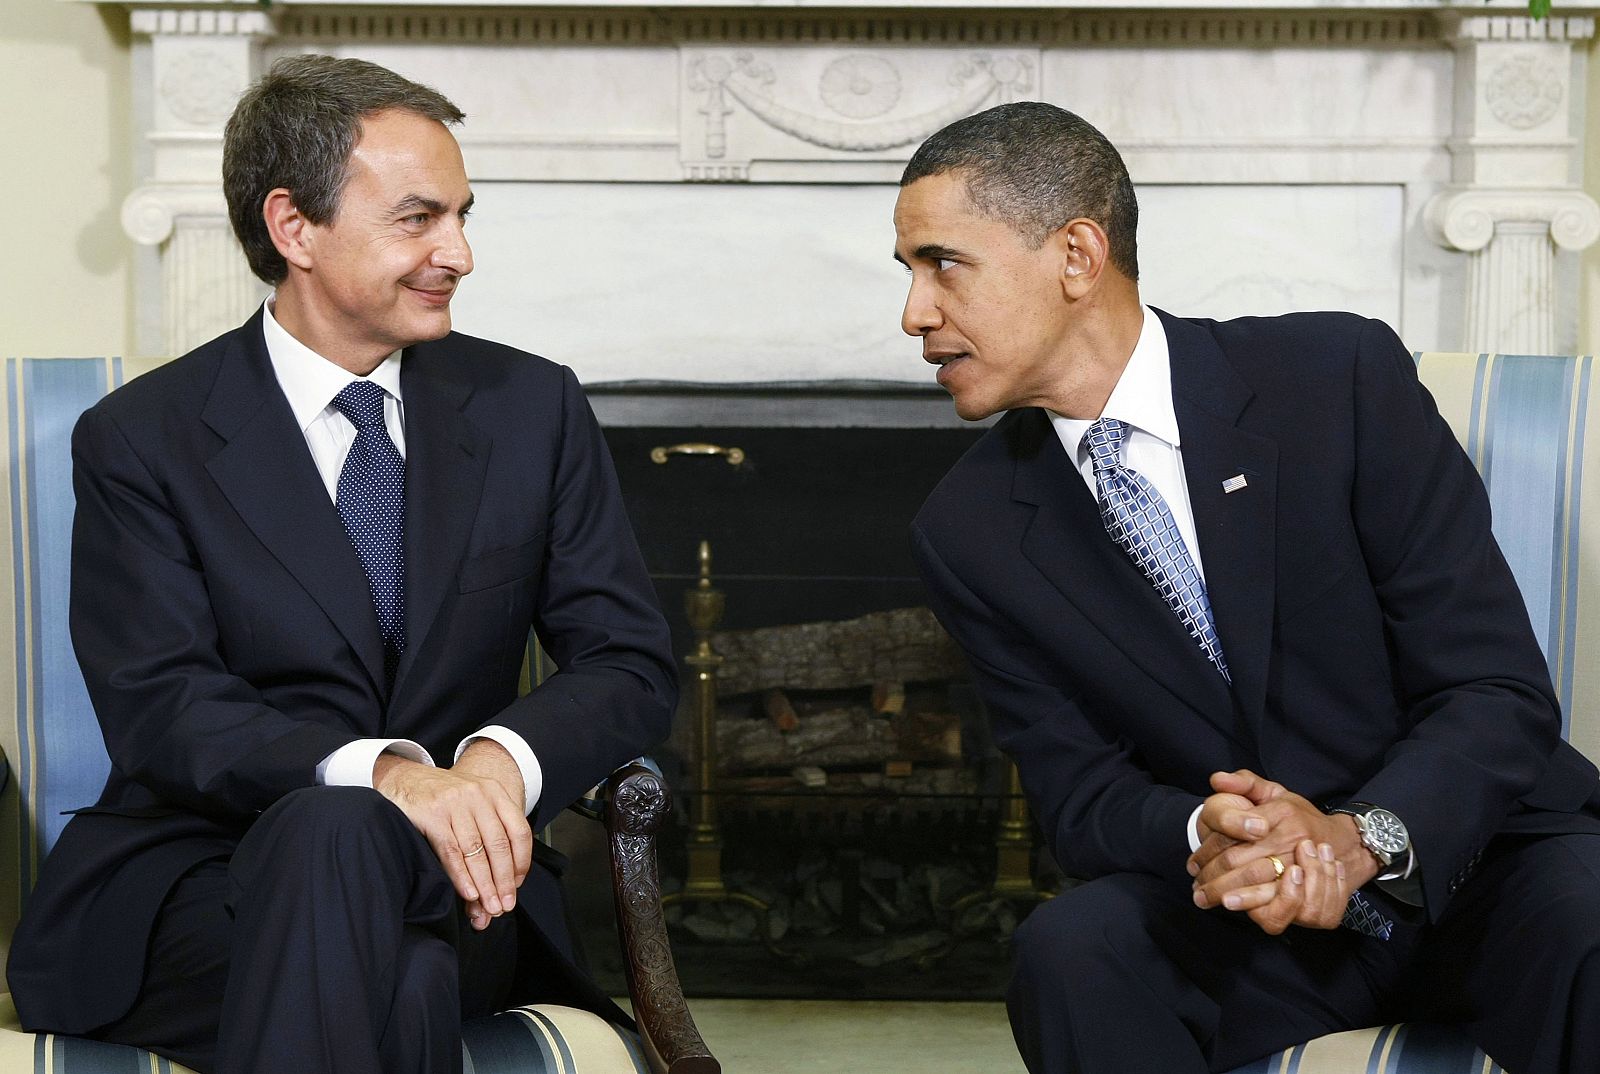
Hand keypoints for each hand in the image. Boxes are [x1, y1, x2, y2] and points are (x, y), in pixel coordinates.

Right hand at [374, 742, 531, 930]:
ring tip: (489, 906)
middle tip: (503, 905)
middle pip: (498, 845)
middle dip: (503, 881)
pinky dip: (461, 875)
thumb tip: (494, 889)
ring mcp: (456, 804)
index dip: (521, 863)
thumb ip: (485, 841)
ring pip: (476, 851)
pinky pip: (451, 851)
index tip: (516, 886)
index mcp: (495, 793)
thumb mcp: (471, 807)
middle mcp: (479, 796)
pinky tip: (469, 892)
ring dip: (484, 884)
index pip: (519, 832)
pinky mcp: (433, 814)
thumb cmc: (442, 799)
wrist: (406, 778)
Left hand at [1187, 769, 1378, 931]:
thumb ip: (1245, 782)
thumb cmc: (1298, 816)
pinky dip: (1253, 906)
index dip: (1208, 850)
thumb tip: (1216, 780)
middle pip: (1240, 861)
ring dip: (1227, 894)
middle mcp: (1291, 839)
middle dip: (1212, 877)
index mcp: (1280, 813)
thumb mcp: (1275, 792)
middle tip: (1195, 889)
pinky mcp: (1308, 888)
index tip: (1192, 865)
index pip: (1233, 832)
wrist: (1341, 842)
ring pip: (1255, 884)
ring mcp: (1302, 865)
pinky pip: (1279, 903)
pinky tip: (1235, 907)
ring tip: (1206, 900)